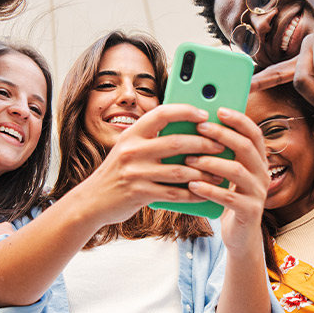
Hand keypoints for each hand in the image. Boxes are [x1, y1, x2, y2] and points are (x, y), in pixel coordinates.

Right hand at [80, 104, 224, 225]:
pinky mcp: (139, 193)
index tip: (204, 114)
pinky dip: (193, 194)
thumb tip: (188, 129)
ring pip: (179, 171)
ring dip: (203, 173)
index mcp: (132, 133)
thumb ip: (151, 138)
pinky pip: (174, 193)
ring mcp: (135, 172)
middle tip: (221, 145)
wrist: (92, 200)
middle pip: (177, 143)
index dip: (185, 111)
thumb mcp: (128, 148)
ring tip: (219, 173)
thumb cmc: (118, 172)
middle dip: (204, 144)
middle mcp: (132, 150)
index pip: (162, 113)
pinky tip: (205, 193)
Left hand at [184, 108, 268, 252]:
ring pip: (237, 171)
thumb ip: (220, 154)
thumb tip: (195, 128)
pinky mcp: (250, 211)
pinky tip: (192, 186)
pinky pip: (229, 197)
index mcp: (258, 161)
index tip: (219, 109)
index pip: (254, 133)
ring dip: (211, 162)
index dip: (238, 120)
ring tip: (189, 159)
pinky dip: (209, 190)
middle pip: (246, 147)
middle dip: (222, 134)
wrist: (240, 234)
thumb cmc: (227, 197)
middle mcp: (262, 174)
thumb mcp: (227, 173)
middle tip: (200, 128)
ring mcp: (258, 193)